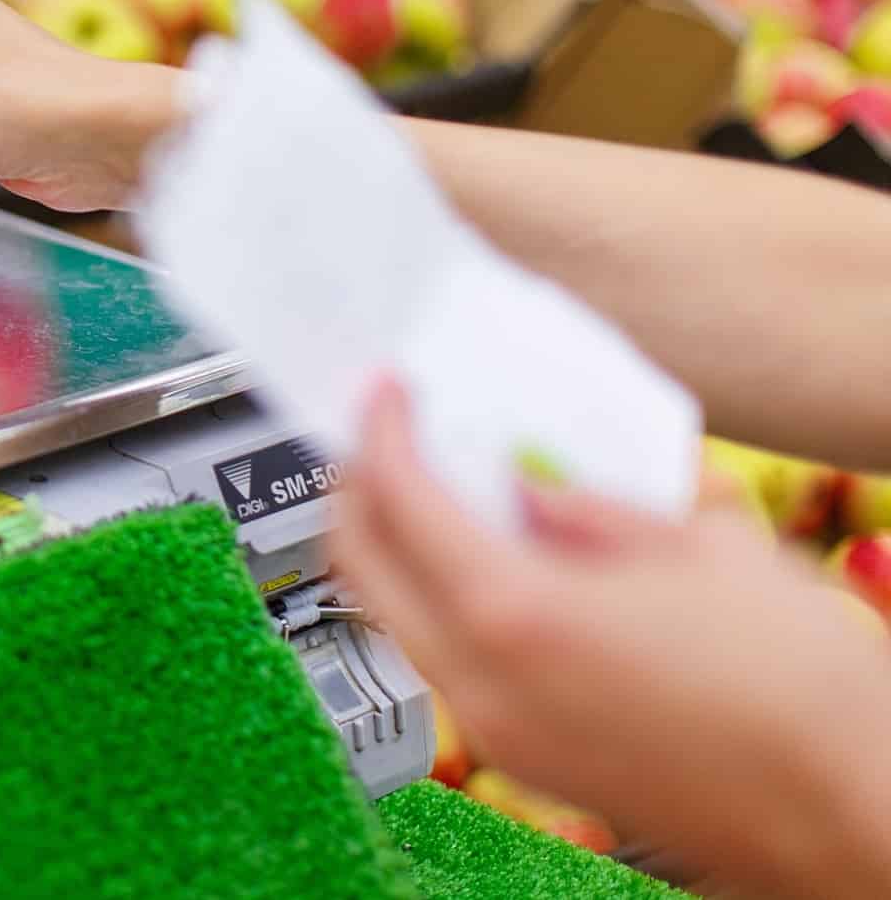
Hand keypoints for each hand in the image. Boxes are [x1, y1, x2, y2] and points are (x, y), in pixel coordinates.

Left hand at [333, 377, 890, 899]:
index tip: (387, 391)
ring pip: (396, 620)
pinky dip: (439, 601)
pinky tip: (488, 564)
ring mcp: (500, 733)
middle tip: (384, 435)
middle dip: (360, 487)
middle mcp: (485, 683)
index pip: (399, 501)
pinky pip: (446, 664)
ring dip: (395, 548)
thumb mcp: (700, 545)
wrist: (854, 810)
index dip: (382, 430)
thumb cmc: (799, 685)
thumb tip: (526, 482)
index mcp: (516, 615)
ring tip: (433, 490)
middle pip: (362, 566)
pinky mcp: (528, 760)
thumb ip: (589, 503)